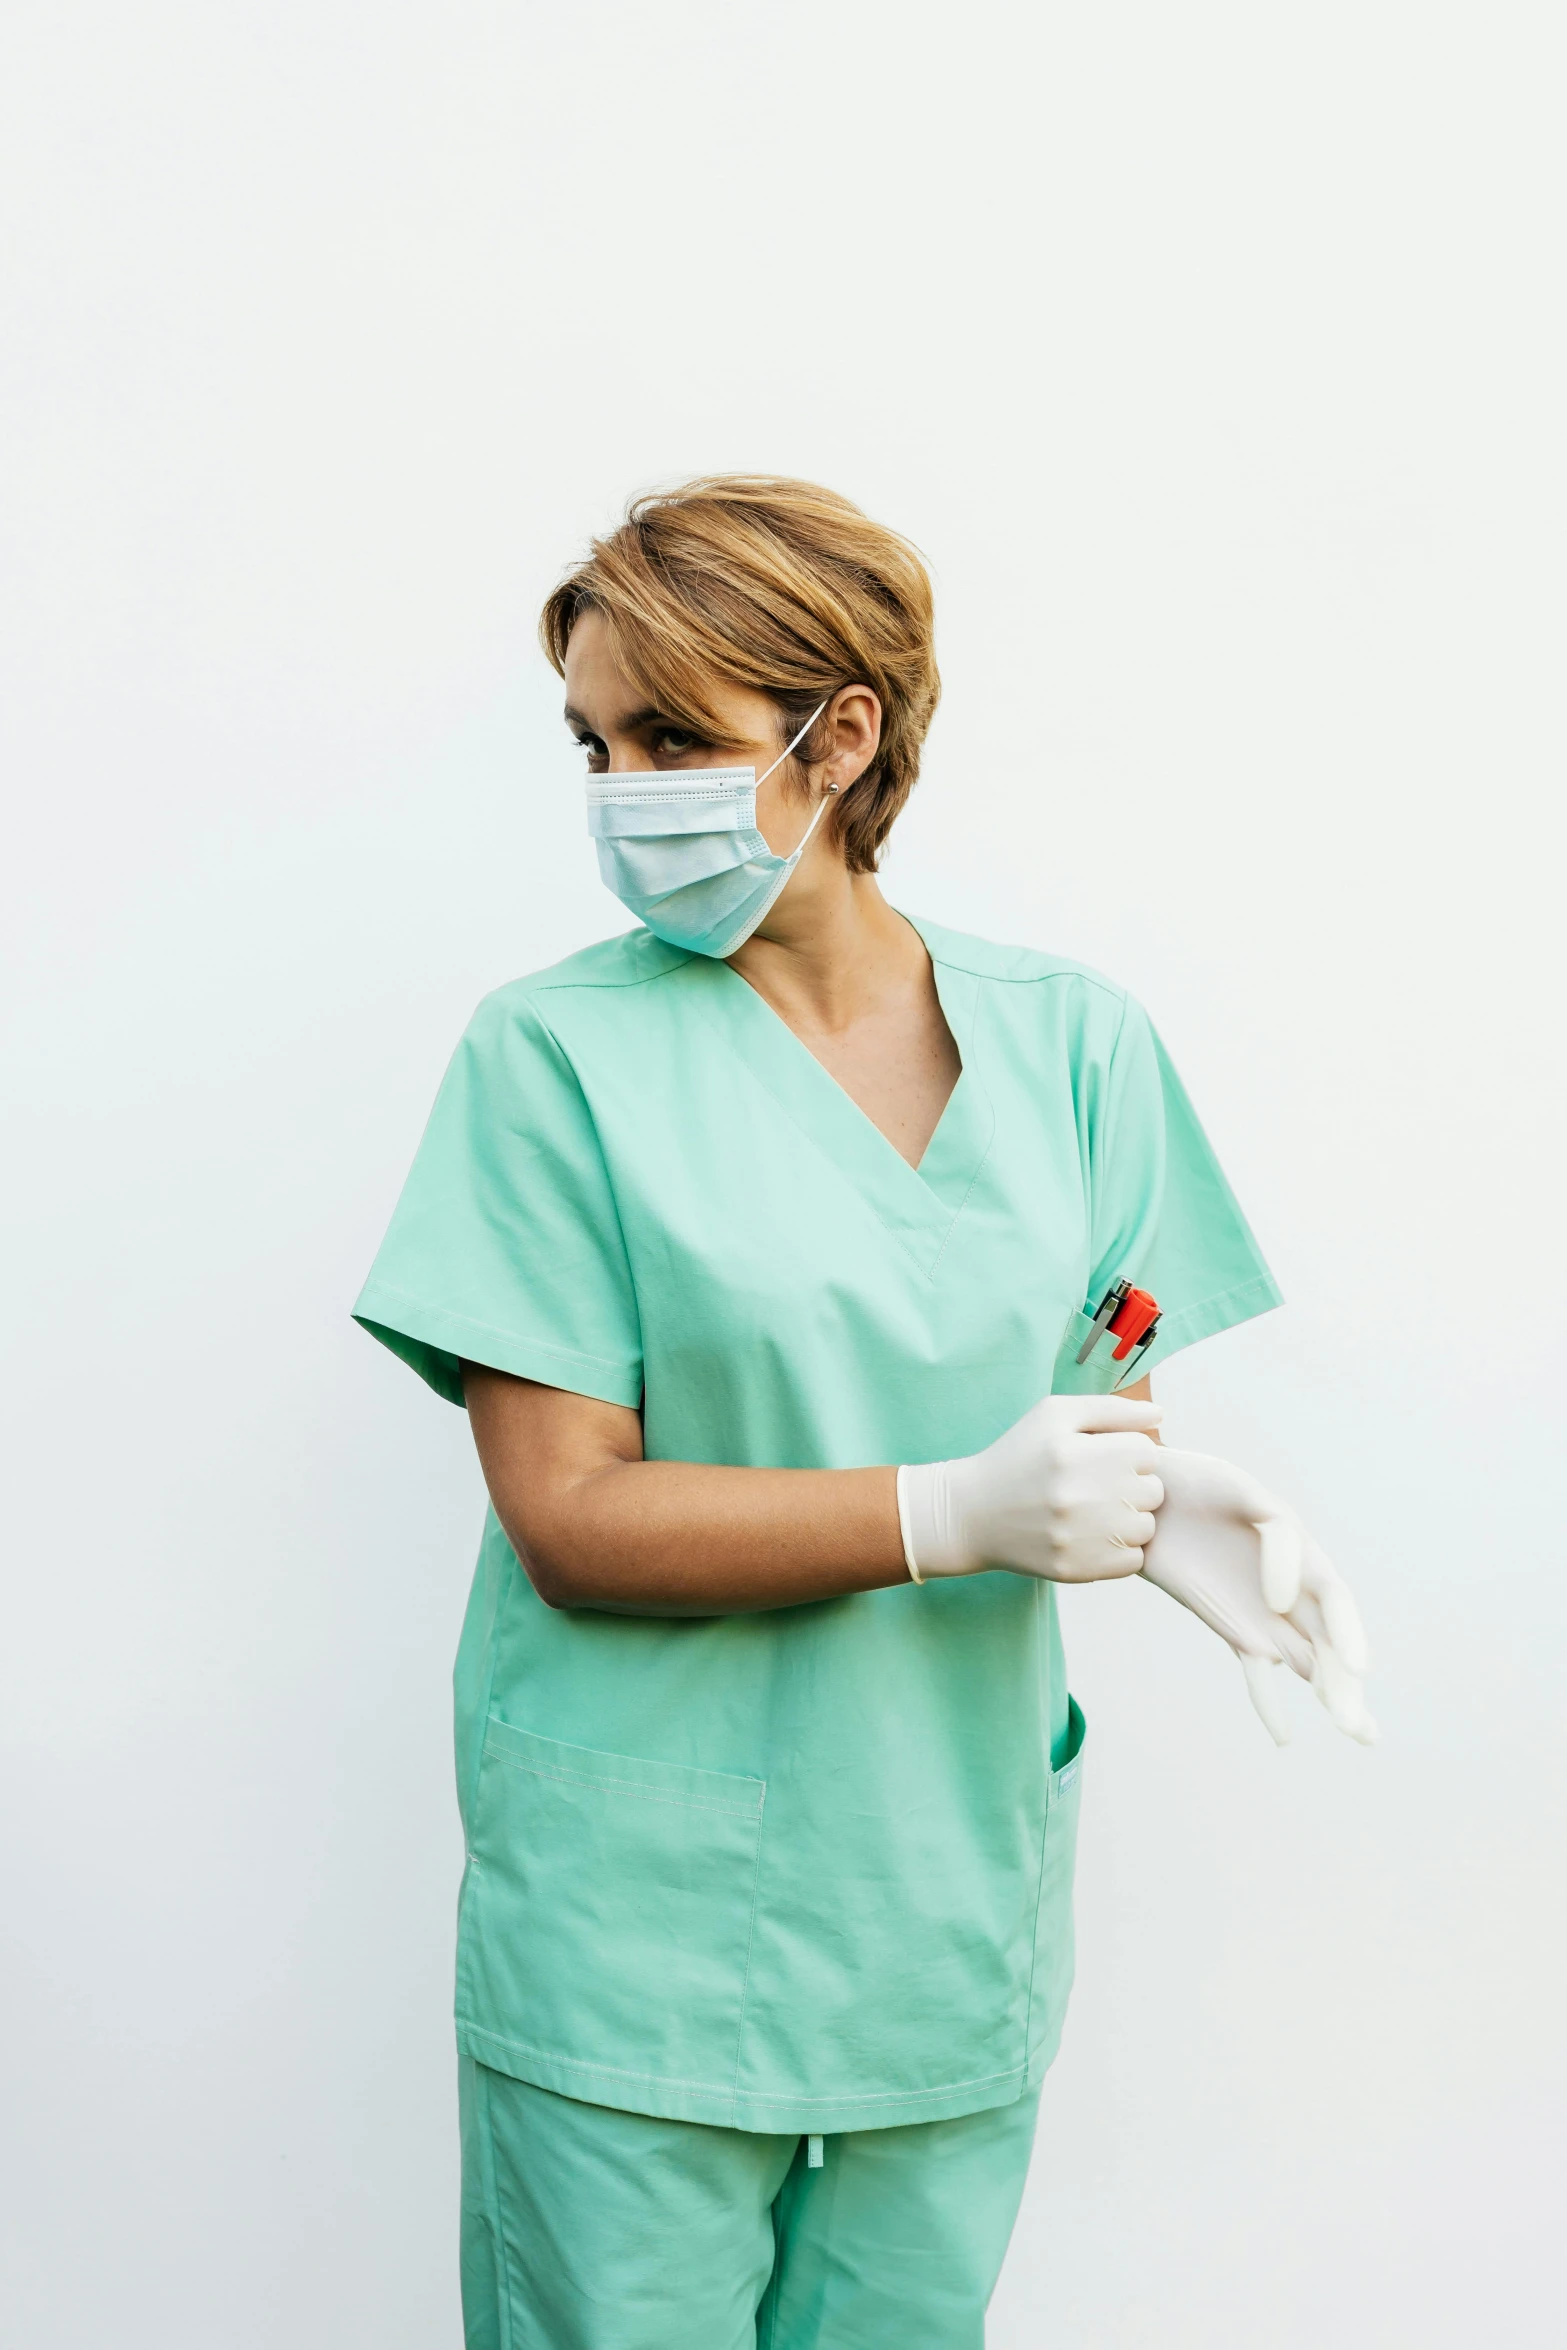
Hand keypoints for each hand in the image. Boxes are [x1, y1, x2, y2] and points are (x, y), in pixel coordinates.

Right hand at [898, 1395, 1164, 1582]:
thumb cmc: (1019, 1457)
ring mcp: (1078, 1537)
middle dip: (1132, 1485)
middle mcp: (1078, 1495)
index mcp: (1074, 1451)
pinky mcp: (1077, 1569)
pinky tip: (1092, 1536)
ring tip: (1096, 1512)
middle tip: (1099, 1486)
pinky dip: (1120, 1550)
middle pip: (1152, 1490)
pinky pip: (1132, 1561)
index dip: (1128, 1453)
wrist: (973, 1514)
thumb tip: (1160, 1415)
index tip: (1104, 1459)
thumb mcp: (1054, 1415)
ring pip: (1146, 1528)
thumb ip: (1111, 1409)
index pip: (1147, 1452)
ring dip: (1129, 1519)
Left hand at [1138, 1446, 1375, 1744]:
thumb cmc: (1201, 1484)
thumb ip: (1276, 1535)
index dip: (1350, 1633)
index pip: (1336, 1601)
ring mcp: (1264, 1615)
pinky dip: (1270, 1704)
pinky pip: (1256, 1674)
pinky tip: (1284, 1737)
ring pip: (1307, 1664)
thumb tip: (1284, 1598)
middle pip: (1332, 1645)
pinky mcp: (1233, 1629)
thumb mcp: (1242, 1491)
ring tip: (1357, 1734)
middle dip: (1348, 1686)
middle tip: (1359, 1729)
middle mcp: (1293, 1590)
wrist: (1152, 1494)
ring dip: (1332, 1697)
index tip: (1357, 1667)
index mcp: (1302, 1552)